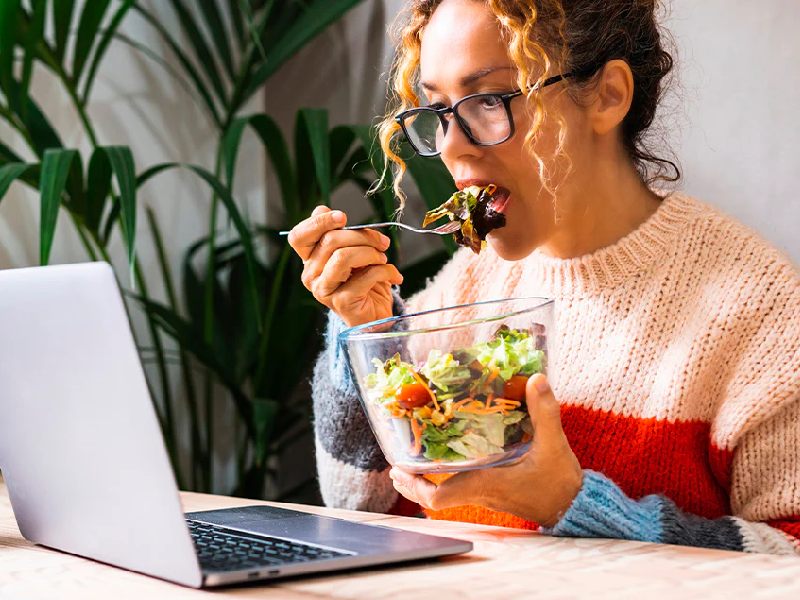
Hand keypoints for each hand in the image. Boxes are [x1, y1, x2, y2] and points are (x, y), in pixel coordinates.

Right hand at [288, 205, 402, 326]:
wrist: (376, 315)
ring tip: (383, 258)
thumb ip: (339, 233)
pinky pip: (364, 276)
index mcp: (310, 259)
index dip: (318, 222)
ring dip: (371, 253)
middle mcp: (311, 275)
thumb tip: (322, 209)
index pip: (298, 236)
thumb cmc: (365, 281)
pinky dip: (385, 271)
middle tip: (382, 243)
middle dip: (362, 236)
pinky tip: (394, 275)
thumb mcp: (353, 251)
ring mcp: (323, 290)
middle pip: (330, 240)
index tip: (343, 217)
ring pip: (343, 256)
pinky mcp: (341, 302)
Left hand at [389, 374, 583, 526]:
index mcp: (485, 484)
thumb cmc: (559, 483)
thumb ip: (544, 412)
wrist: (573, 506)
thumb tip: (535, 379)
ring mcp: (483, 493)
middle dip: (411, 480)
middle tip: (394, 461)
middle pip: (433, 495)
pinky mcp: (491, 489)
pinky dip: (444, 473)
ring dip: (424, 477)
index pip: (440, 497)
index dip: (415, 486)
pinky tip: (443, 454)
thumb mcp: (553, 445)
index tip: (399, 468)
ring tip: (409, 454)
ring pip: (443, 491)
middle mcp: (479, 491)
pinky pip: (459, 485)